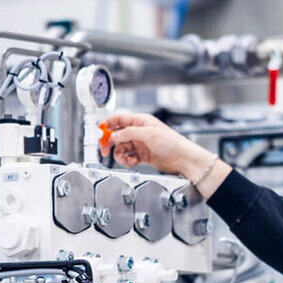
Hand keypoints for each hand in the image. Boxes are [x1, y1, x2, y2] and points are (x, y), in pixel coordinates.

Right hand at [100, 113, 215, 181]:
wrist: (183, 159)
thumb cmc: (172, 143)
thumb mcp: (149, 134)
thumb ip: (129, 133)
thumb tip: (114, 135)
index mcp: (141, 121)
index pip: (118, 120)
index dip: (107, 125)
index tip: (99, 133)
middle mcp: (139, 132)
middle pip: (117, 135)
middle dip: (110, 143)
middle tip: (105, 151)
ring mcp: (140, 144)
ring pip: (121, 148)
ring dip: (120, 155)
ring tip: (127, 160)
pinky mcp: (142, 155)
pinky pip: (128, 157)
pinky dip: (128, 161)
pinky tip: (133, 162)